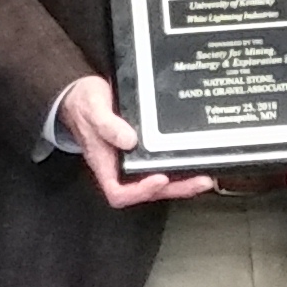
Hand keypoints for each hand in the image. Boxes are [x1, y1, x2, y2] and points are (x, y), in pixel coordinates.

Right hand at [59, 75, 216, 209]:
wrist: (82, 94)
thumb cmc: (83, 104)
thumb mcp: (93, 109)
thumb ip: (108, 125)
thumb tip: (129, 140)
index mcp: (104, 163)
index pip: (119, 192)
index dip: (140, 192)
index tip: (159, 179)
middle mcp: (120, 166)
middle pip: (147, 190)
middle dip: (175, 189)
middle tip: (199, 181)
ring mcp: (132, 160)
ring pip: (158, 181)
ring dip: (182, 182)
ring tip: (204, 178)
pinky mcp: (143, 150)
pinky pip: (160, 164)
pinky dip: (179, 167)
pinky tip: (195, 163)